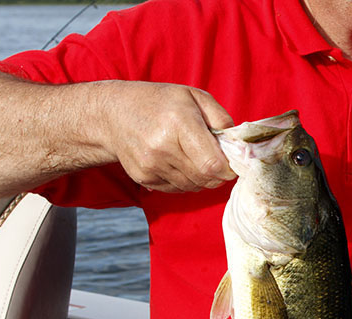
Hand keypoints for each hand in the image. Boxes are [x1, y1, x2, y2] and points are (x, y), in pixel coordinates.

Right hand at [97, 81, 236, 192]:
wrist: (112, 114)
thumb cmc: (160, 102)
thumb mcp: (194, 97)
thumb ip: (221, 119)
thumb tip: (238, 146)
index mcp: (178, 123)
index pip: (212, 165)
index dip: (228, 169)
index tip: (230, 162)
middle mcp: (162, 147)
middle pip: (205, 179)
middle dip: (217, 174)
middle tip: (215, 159)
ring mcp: (150, 165)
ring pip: (193, 187)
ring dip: (202, 178)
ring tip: (194, 157)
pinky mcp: (144, 178)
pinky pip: (178, 189)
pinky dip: (186, 180)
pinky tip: (178, 162)